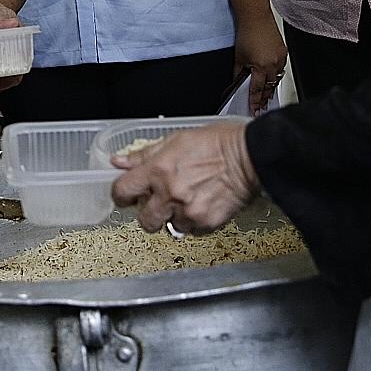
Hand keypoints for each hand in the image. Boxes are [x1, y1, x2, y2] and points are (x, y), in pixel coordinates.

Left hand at [110, 121, 258, 233]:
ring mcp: (188, 211)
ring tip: (188, 200)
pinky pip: (192, 230)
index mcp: (158, 170)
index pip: (122, 191)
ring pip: (170, 226)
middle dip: (149, 214)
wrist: (250, 156)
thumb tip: (119, 161)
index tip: (127, 196)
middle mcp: (170, 193)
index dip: (121, 195)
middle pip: (144, 220)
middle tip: (159, 203)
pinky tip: (202, 203)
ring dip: (175, 217)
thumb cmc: (216, 143)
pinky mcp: (206, 223)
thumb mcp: (175, 140)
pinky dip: (194, 221)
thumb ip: (144, 155)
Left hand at [233, 18, 285, 116]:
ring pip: (277, 79)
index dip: (255, 101)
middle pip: (269, 87)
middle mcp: (273, 64)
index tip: (253, 108)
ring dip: (271, 88)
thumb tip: (237, 83)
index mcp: (261, 66)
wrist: (256, 17)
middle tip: (260, 106)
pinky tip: (271, 78)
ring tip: (266, 96)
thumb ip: (238, 73)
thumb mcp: (238, 57)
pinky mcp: (284, 52)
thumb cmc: (247, 33)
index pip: (257, 89)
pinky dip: (275, 75)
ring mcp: (281, 58)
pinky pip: (281, 69)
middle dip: (264, 98)